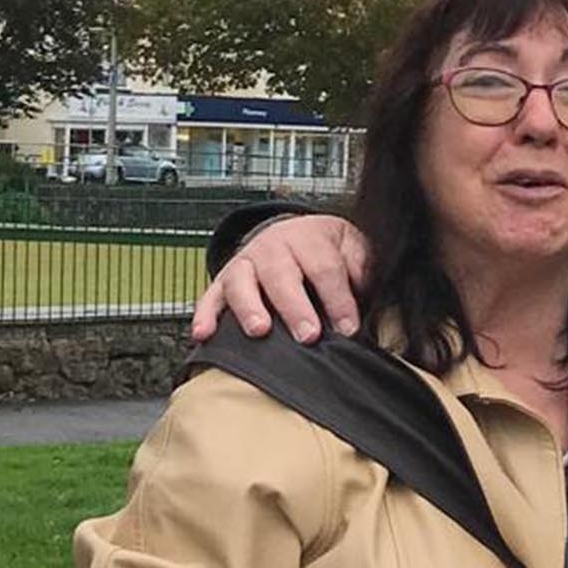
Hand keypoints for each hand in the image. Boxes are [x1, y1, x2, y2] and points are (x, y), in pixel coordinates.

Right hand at [190, 214, 369, 342]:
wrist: (295, 233)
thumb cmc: (327, 249)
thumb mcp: (351, 248)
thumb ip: (361, 265)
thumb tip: (363, 284)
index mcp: (309, 238)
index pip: (325, 268)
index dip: (338, 299)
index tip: (348, 328)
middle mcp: (273, 247)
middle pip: (282, 274)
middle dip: (295, 306)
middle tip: (308, 334)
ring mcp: (245, 263)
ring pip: (241, 281)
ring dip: (249, 307)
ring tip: (259, 330)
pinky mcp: (223, 281)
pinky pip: (210, 296)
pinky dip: (204, 314)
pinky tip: (203, 333)